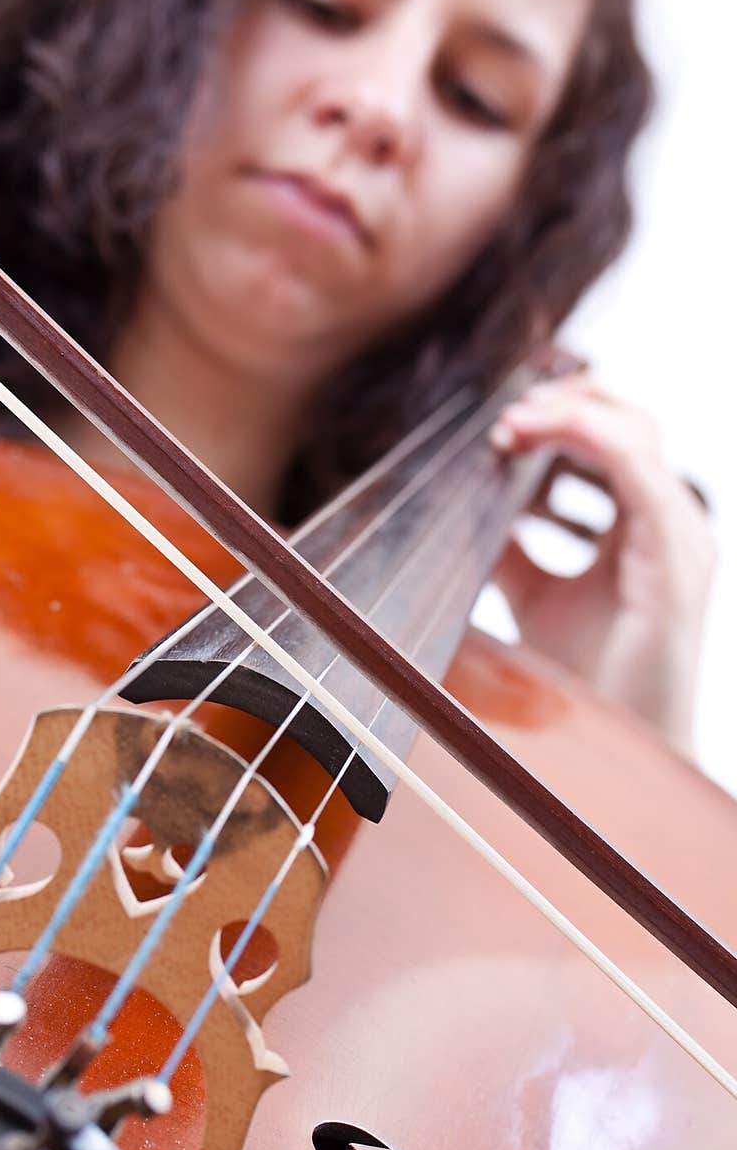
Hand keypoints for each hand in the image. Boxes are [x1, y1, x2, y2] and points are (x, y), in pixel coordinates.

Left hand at [489, 372, 716, 754]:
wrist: (608, 746)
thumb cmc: (584, 679)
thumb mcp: (531, 594)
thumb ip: (512, 549)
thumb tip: (471, 505)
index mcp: (643, 525)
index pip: (613, 438)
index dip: (559, 415)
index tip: (499, 428)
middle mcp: (668, 522)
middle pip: (629, 420)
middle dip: (562, 403)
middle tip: (502, 418)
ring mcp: (678, 537)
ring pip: (636, 433)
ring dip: (567, 414)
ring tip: (511, 425)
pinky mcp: (673, 558)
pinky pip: (639, 472)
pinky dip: (589, 438)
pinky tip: (536, 436)